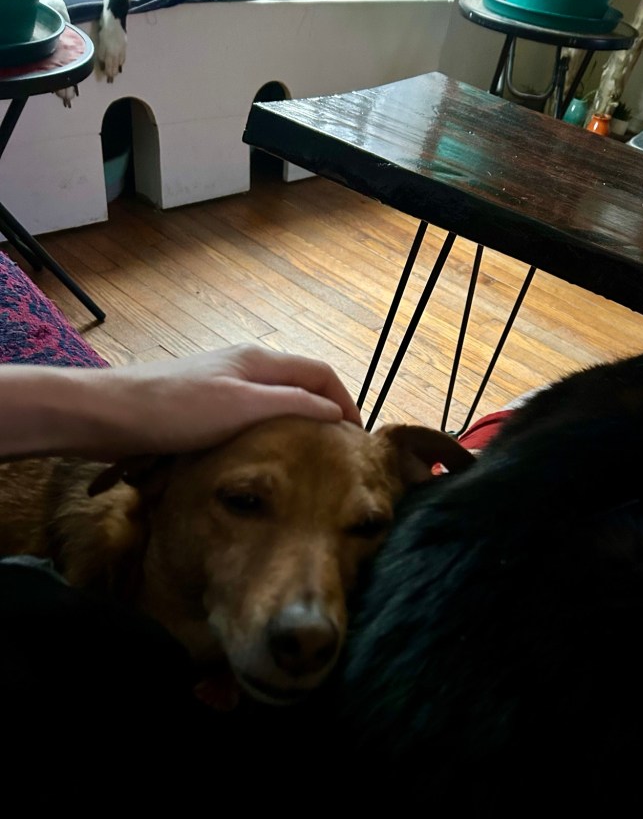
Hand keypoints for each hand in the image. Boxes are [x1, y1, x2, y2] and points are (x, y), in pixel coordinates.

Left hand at [0, 345, 361, 460]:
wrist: (108, 415)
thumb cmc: (175, 409)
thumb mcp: (242, 406)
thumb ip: (291, 404)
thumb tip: (334, 411)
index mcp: (259, 360)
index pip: (321, 373)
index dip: (345, 401)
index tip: (358, 438)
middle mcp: (245, 366)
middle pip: (300, 384)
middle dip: (325, 411)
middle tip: (338, 450)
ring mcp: (223, 385)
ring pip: (275, 400)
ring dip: (297, 423)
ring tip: (308, 457)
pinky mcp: (203, 406)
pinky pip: (251, 415)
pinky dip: (270, 432)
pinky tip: (264, 456)